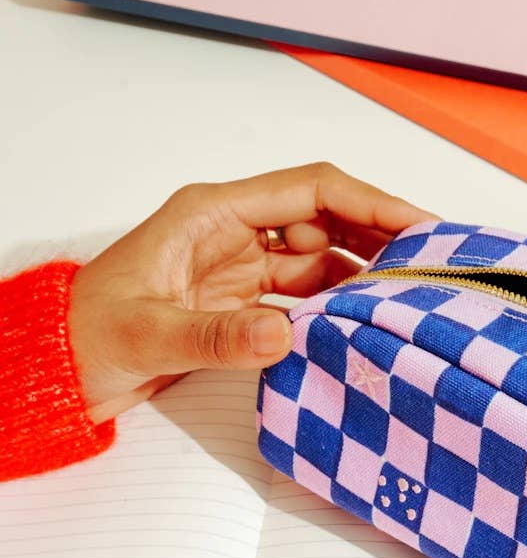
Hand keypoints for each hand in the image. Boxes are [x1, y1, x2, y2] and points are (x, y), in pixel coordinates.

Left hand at [69, 163, 435, 423]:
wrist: (62, 368)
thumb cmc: (88, 333)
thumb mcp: (148, 334)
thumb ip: (217, 337)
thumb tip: (287, 335)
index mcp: (212, 212)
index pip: (310, 189)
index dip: (371, 201)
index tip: (419, 225)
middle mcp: (235, 230)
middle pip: (328, 216)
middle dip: (380, 235)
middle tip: (433, 263)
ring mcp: (244, 265)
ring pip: (325, 254)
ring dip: (365, 272)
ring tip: (411, 294)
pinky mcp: (247, 300)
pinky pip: (309, 293)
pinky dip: (342, 304)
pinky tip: (369, 319)